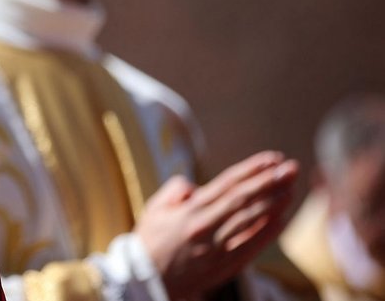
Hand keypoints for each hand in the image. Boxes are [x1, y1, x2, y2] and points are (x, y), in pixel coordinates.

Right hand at [135, 151, 298, 300]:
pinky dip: (269, 231)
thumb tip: (195, 185)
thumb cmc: (150, 240)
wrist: (147, 279)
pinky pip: (252, 245)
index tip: (271, 159)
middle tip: (291, 168)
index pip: (228, 184)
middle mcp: (207, 228)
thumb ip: (175, 190)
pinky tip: (282, 218)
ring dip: (275, 203)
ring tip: (291, 187)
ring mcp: (218, 248)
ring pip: (252, 222)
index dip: (252, 170)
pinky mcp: (225, 265)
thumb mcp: (154, 208)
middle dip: (270, 182)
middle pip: (245, 200)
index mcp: (191, 211)